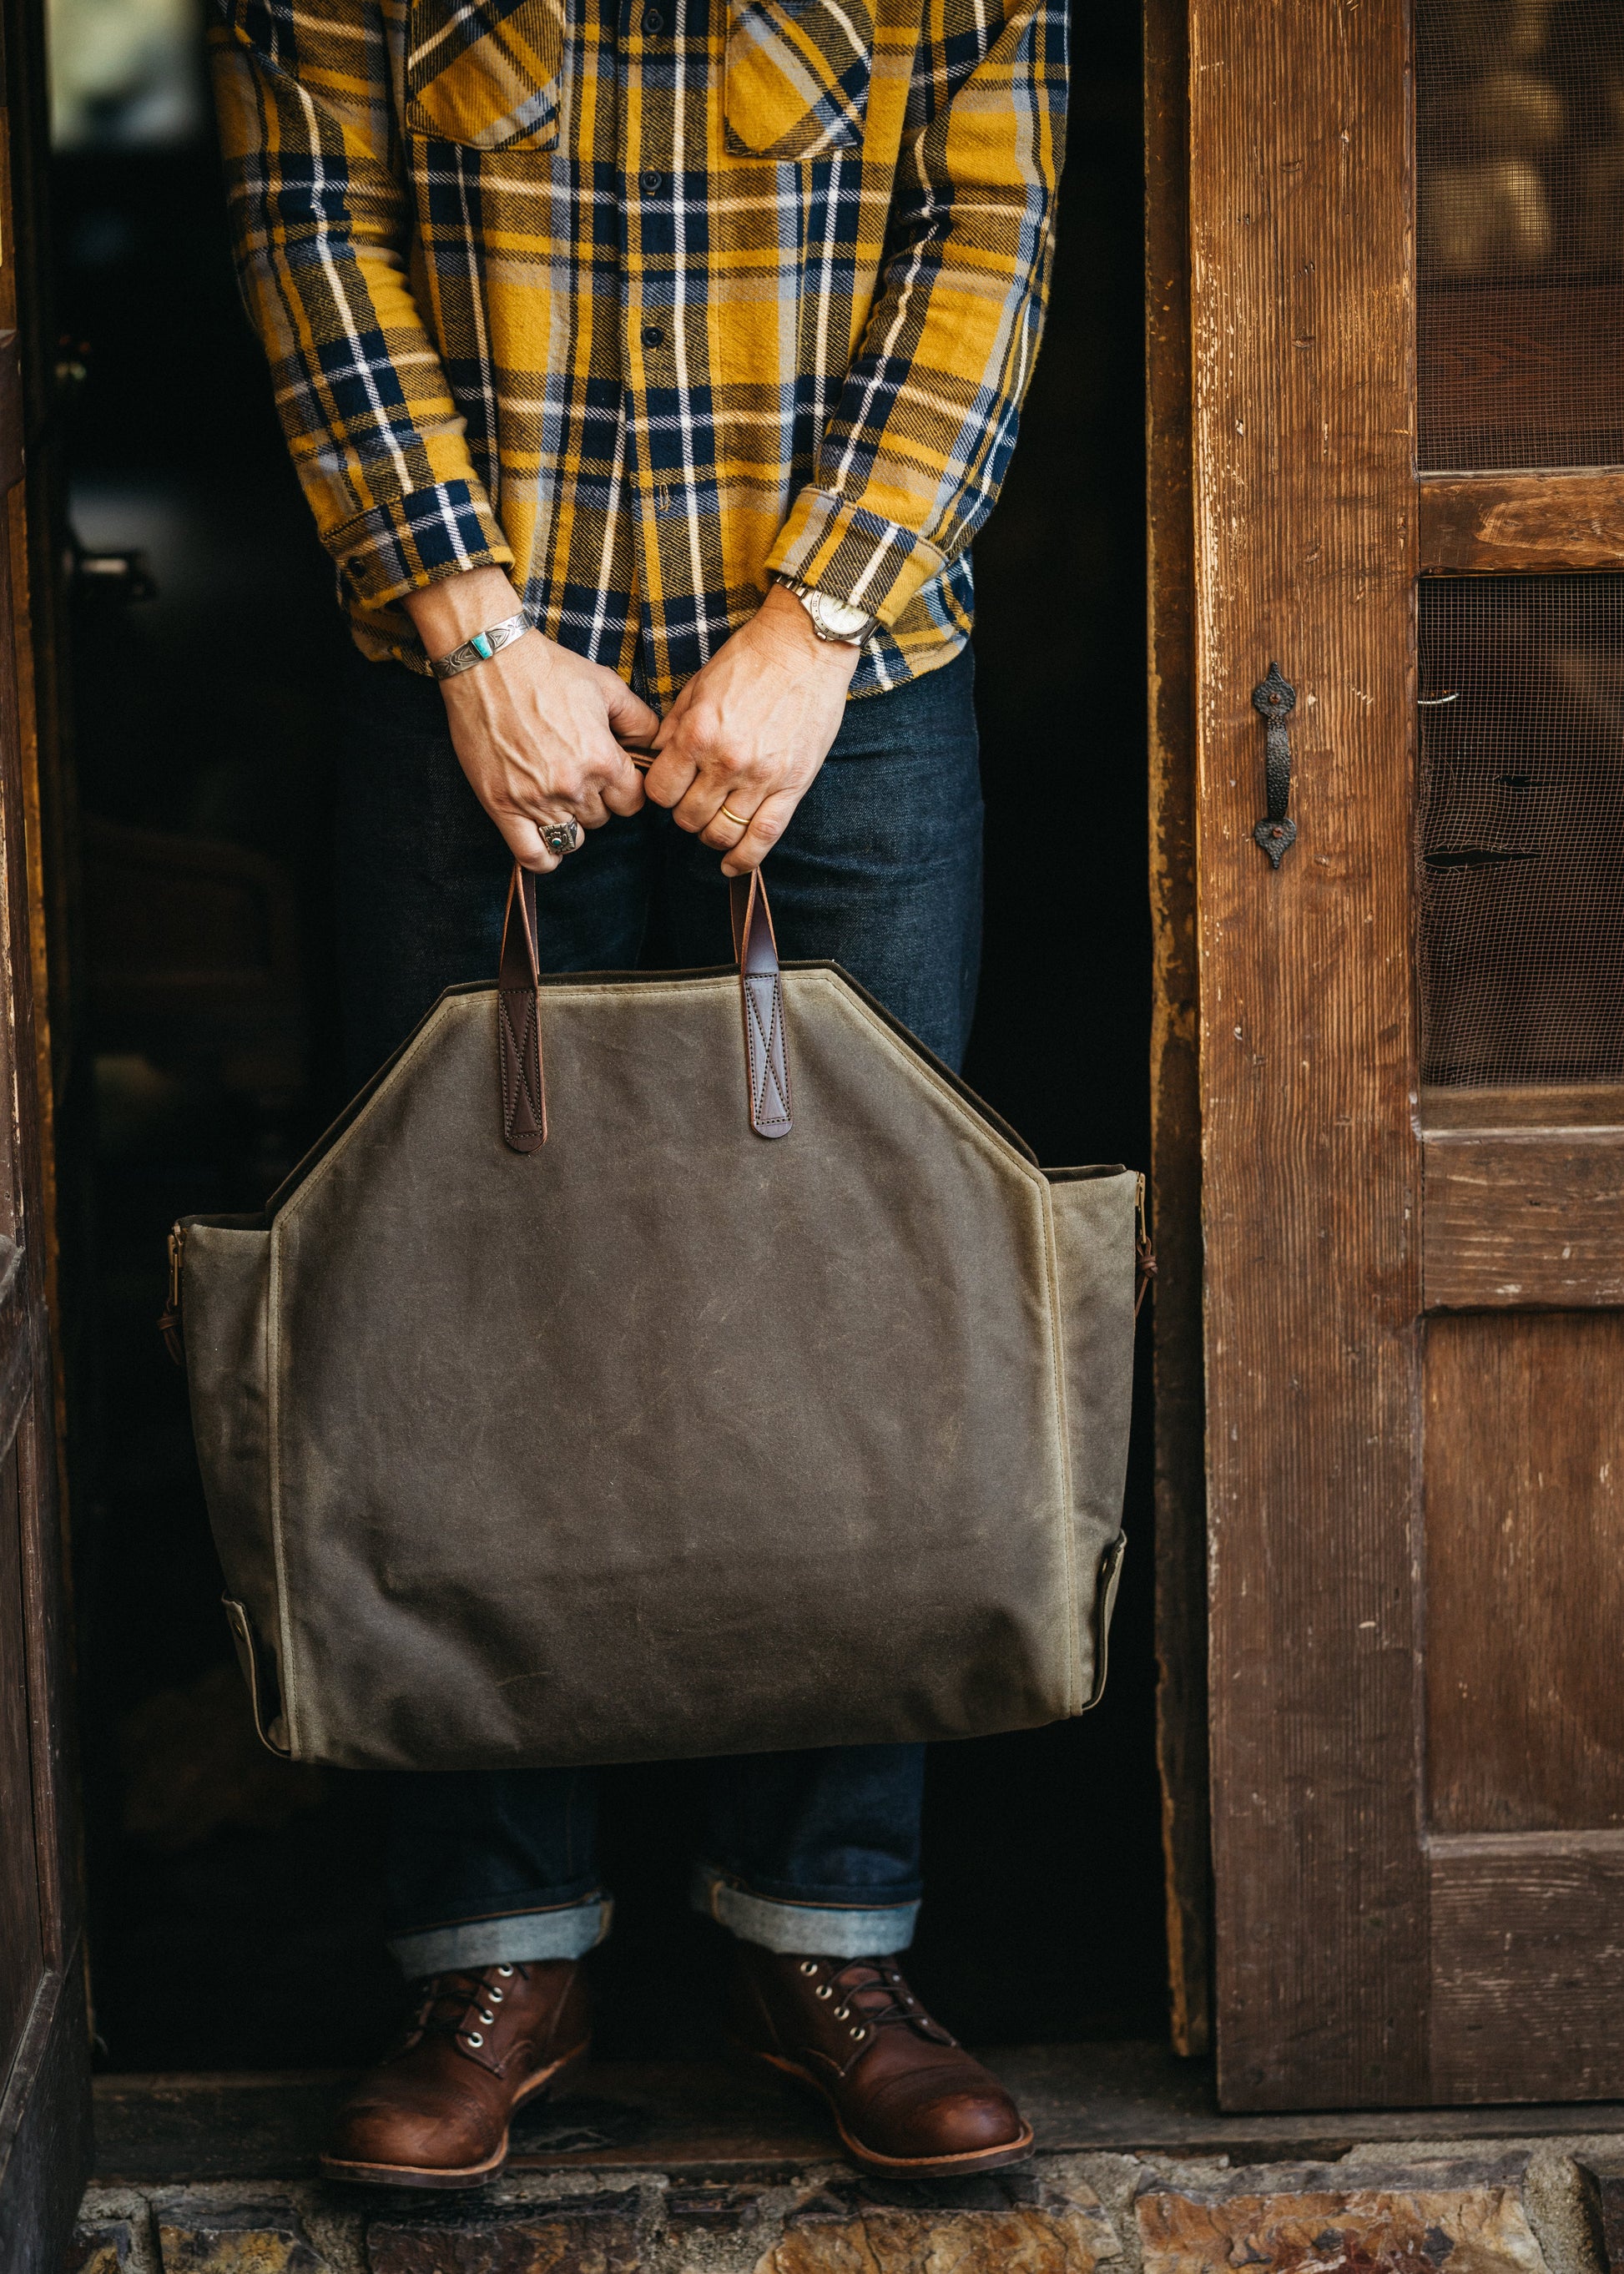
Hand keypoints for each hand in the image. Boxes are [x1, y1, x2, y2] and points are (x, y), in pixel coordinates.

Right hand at [404, 568, 657, 871]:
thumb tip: (656, 747)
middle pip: (602, 820)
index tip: (612, 778)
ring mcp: (536, 800)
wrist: (488, 661)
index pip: (632, 803)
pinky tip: (547, 840)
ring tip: (560, 799)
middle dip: (596, 801)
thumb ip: (640, 721)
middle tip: (578, 776)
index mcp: (603, 760)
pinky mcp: (502, 806)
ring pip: (572, 839)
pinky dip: (545, 857)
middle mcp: (573, 786)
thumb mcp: (606, 686)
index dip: (625, 791)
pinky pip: (532, 855)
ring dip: (572, 823)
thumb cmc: (548, 669)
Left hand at [643, 583, 858, 874]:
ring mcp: (761, 777)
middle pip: (688, 817)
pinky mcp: (792, 785)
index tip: (669, 788)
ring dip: (711, 835)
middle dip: (684, 815)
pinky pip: (764, 836)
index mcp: (697, 734)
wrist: (804, 647)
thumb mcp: (697, 685)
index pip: (660, 791)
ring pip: (722, 832)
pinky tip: (732, 866)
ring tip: (713, 825)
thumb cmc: (750, 659)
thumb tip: (657, 758)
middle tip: (693, 802)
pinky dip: (744, 858)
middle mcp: (726, 761)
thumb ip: (674, 727)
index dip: (659, 794)